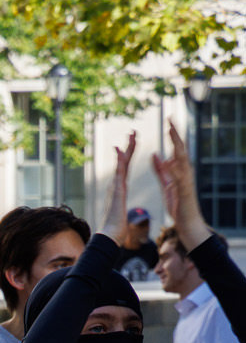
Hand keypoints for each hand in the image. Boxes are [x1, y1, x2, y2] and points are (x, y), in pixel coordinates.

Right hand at [100, 131, 136, 237]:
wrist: (110, 236)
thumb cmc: (116, 228)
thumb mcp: (121, 213)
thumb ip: (120, 207)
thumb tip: (119, 208)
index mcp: (119, 189)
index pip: (125, 168)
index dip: (129, 154)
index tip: (132, 142)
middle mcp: (115, 185)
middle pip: (123, 162)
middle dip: (128, 146)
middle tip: (133, 132)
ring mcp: (115, 187)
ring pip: (121, 164)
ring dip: (126, 148)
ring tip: (132, 135)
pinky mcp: (116, 191)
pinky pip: (119, 173)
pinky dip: (120, 161)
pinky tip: (121, 151)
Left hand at [152, 122, 209, 251]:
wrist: (187, 224)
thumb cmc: (179, 205)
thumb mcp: (167, 184)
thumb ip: (161, 170)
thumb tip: (155, 154)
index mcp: (179, 170)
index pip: (175, 148)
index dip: (172, 134)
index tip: (168, 120)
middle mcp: (185, 172)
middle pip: (180, 149)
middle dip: (175, 134)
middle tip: (170, 119)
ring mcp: (186, 181)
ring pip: (182, 160)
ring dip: (176, 146)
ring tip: (171, 133)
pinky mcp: (184, 192)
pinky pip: (179, 178)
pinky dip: (174, 169)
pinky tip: (169, 160)